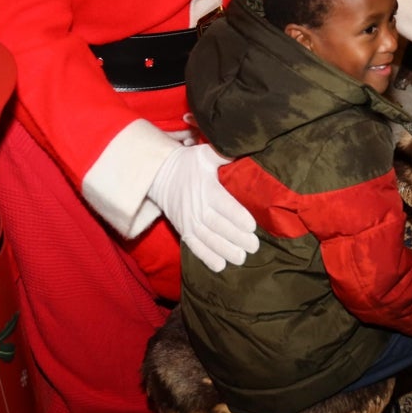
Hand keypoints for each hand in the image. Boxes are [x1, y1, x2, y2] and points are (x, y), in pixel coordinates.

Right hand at [148, 144, 258, 271]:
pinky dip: (206, 257)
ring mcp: (188, 220)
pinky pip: (194, 246)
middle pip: (218, 225)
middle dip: (236, 237)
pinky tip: (220, 266)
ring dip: (224, 250)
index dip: (238, 216)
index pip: (224, 204)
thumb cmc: (187, 164)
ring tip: (241, 258)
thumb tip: (240, 146)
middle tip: (253, 246)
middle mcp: (197, 207)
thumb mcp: (204, 154)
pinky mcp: (183, 230)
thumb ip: (222, 153)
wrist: (158, 176)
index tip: (252, 226)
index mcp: (206, 188)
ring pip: (208, 239)